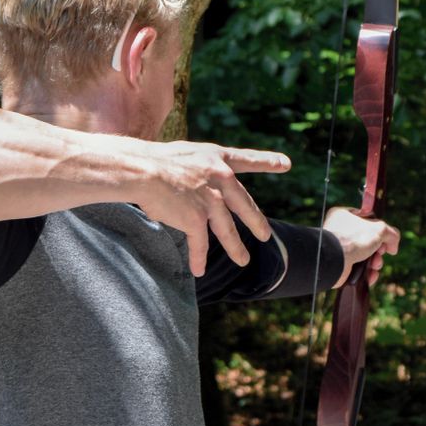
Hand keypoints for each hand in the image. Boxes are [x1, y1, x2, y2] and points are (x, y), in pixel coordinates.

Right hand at [137, 140, 291, 275]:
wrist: (140, 170)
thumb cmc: (151, 160)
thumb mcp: (184, 155)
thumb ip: (197, 169)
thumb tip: (193, 186)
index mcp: (216, 158)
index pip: (246, 160)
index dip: (267, 162)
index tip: (286, 163)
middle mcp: (221, 178)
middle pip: (244, 205)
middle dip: (257, 223)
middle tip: (266, 236)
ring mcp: (212, 200)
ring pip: (228, 230)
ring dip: (236, 249)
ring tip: (243, 261)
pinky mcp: (197, 219)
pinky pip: (200, 244)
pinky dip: (198, 258)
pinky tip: (199, 271)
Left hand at [323, 207, 400, 287]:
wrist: (335, 261)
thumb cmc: (352, 239)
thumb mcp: (379, 229)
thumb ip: (391, 233)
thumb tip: (393, 247)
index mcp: (344, 216)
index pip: (366, 220)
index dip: (379, 230)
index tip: (385, 237)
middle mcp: (340, 232)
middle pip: (369, 240)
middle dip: (379, 250)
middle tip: (380, 252)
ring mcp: (340, 250)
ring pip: (366, 257)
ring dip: (375, 263)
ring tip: (375, 265)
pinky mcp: (341, 266)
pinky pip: (359, 269)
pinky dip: (368, 274)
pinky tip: (371, 275)